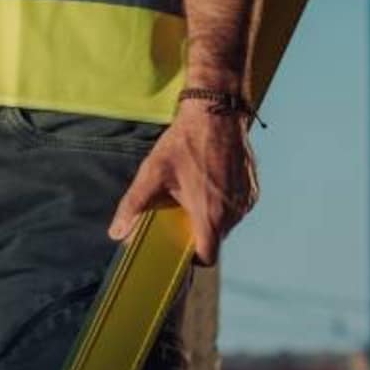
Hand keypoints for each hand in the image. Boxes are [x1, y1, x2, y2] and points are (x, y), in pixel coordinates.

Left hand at [108, 103, 259, 265]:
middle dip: (199, 229)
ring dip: (212, 213)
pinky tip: (210, 179)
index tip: (181, 245)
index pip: (208, 256)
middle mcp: (233, 214)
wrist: (216, 113)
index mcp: (210, 215)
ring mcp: (246, 201)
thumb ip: (133, 206)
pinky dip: (225, 201)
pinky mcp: (253, 189)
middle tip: (181, 208)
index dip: (193, 257)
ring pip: (228, 222)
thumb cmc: (183, 144)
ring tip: (195, 189)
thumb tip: (115, 233)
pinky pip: (238, 206)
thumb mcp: (152, 173)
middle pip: (216, 238)